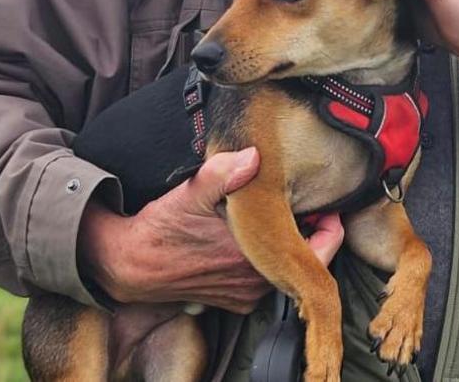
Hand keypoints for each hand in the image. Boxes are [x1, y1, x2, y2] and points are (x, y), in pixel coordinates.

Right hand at [78, 147, 344, 312]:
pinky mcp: (234, 303)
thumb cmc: (161, 227)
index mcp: (255, 255)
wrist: (129, 265)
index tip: (324, 202)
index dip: (329, 222)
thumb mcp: (191, 190)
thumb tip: (254, 155)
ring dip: (286, 246)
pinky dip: (267, 262)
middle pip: (307, 257)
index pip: (322, 246)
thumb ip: (224, 172)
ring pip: (286, 269)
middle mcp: (256, 281)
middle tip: (303, 203)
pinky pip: (265, 281)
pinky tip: (254, 241)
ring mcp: (246, 295)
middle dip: (309, 231)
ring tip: (279, 218)